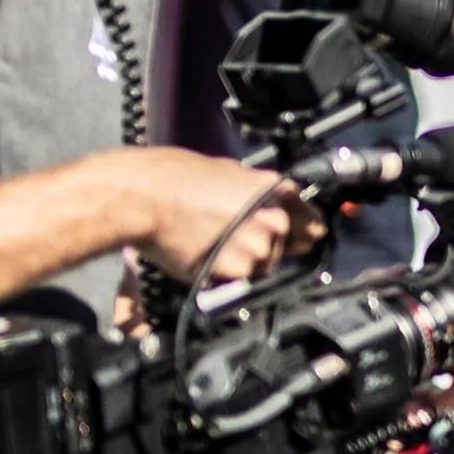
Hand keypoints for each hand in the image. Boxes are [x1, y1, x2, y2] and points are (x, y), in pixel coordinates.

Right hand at [106, 147, 323, 282]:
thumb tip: (269, 204)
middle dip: (263, 246)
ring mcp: (258, 245)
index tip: (298, 237)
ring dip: (242, 262)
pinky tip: (203, 254)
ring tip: (211, 242)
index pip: (312, 222)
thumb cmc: (171, 178)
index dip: (302, 232)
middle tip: (229, 235)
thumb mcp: (227, 173)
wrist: (140, 196)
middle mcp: (274, 218)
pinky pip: (239, 280)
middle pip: (285, 246)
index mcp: (274, 190)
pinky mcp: (237, 269)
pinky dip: (223, 274)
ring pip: (263, 266)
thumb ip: (256, 194)